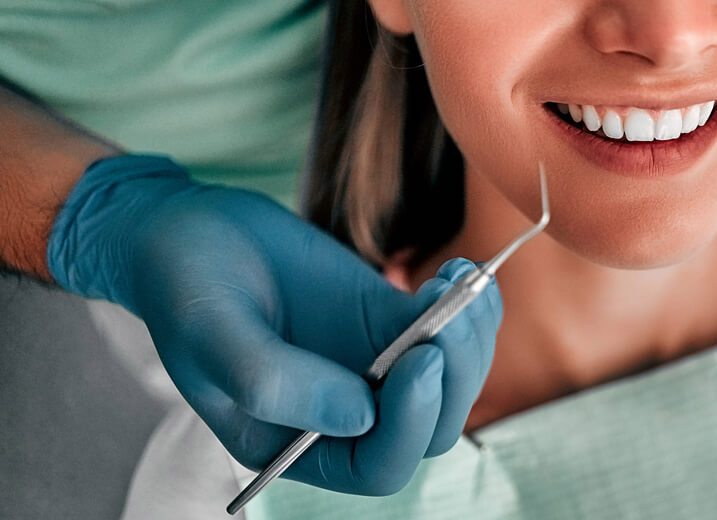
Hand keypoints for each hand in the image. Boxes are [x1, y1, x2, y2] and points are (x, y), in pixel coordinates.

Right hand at [48, 154, 501, 494]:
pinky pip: (451, 332)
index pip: (379, 465)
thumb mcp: (212, 334)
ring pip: (452, 380)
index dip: (410, 424)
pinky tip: (458, 269)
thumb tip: (360, 414)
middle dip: (453, 374)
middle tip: (449, 312)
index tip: (419, 359)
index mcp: (298, 444)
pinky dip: (471, 306)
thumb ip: (271, 382)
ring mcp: (375, 368)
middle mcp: (345, 416)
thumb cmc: (185, 287)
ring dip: (469, 337)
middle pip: (432, 426)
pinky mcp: (391, 323)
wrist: (190, 232)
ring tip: (458, 282)